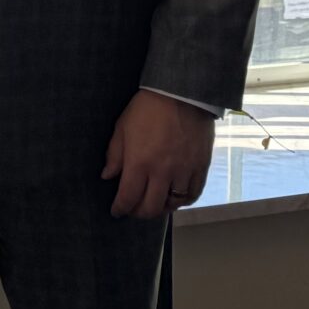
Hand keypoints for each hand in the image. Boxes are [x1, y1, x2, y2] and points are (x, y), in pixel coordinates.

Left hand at [101, 90, 215, 218]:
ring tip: (154, 204)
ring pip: (173, 204)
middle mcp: (162, 172)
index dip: (121, 208)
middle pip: (151, 207)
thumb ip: (114, 155)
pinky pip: (193, 194)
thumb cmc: (147, 109)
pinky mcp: (200, 167)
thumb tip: (108, 176)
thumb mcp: (122, 128)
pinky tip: (175, 198)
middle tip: (133, 210)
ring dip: (161, 208)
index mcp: (139, 163)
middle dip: (139, 213)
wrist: (182, 95)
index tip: (116, 211)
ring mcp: (184, 171)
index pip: (128, 197)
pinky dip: (183, 201)